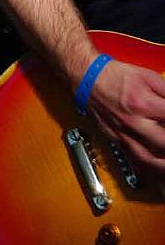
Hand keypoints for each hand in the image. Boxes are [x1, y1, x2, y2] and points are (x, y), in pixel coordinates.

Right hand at [86, 60, 164, 176]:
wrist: (87, 78)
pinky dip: (148, 167)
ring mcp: (122, 133)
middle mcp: (132, 122)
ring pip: (147, 159)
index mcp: (143, 104)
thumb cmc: (116, 76)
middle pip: (163, 145)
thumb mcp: (149, 77)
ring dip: (163, 165)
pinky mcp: (115, 138)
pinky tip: (157, 168)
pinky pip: (133, 158)